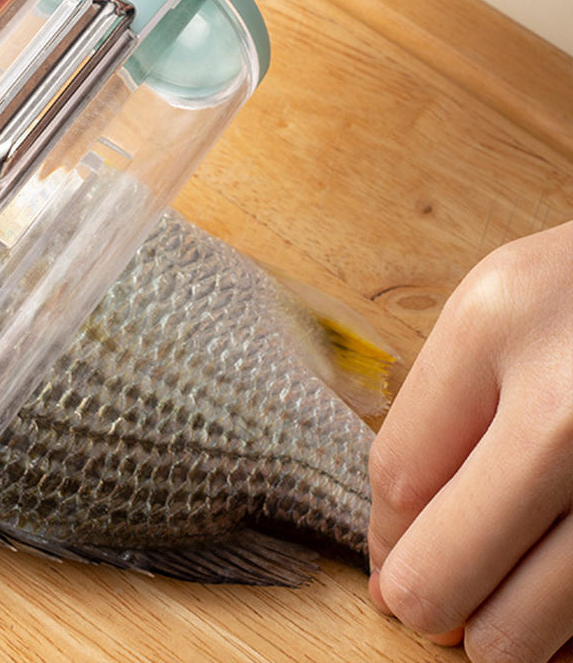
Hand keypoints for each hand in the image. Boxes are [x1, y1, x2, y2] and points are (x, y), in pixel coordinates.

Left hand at [368, 221, 572, 662]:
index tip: (389, 563)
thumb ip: (439, 415)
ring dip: (498, 632)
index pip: (399, 478)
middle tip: (433, 605)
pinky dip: (567, 634)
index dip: (384, 540)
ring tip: (503, 597)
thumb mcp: (498, 309)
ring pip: (521, 631)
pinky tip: (562, 592)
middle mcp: (565, 405)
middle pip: (444, 569)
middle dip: (423, 603)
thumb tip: (396, 553)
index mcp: (495, 329)